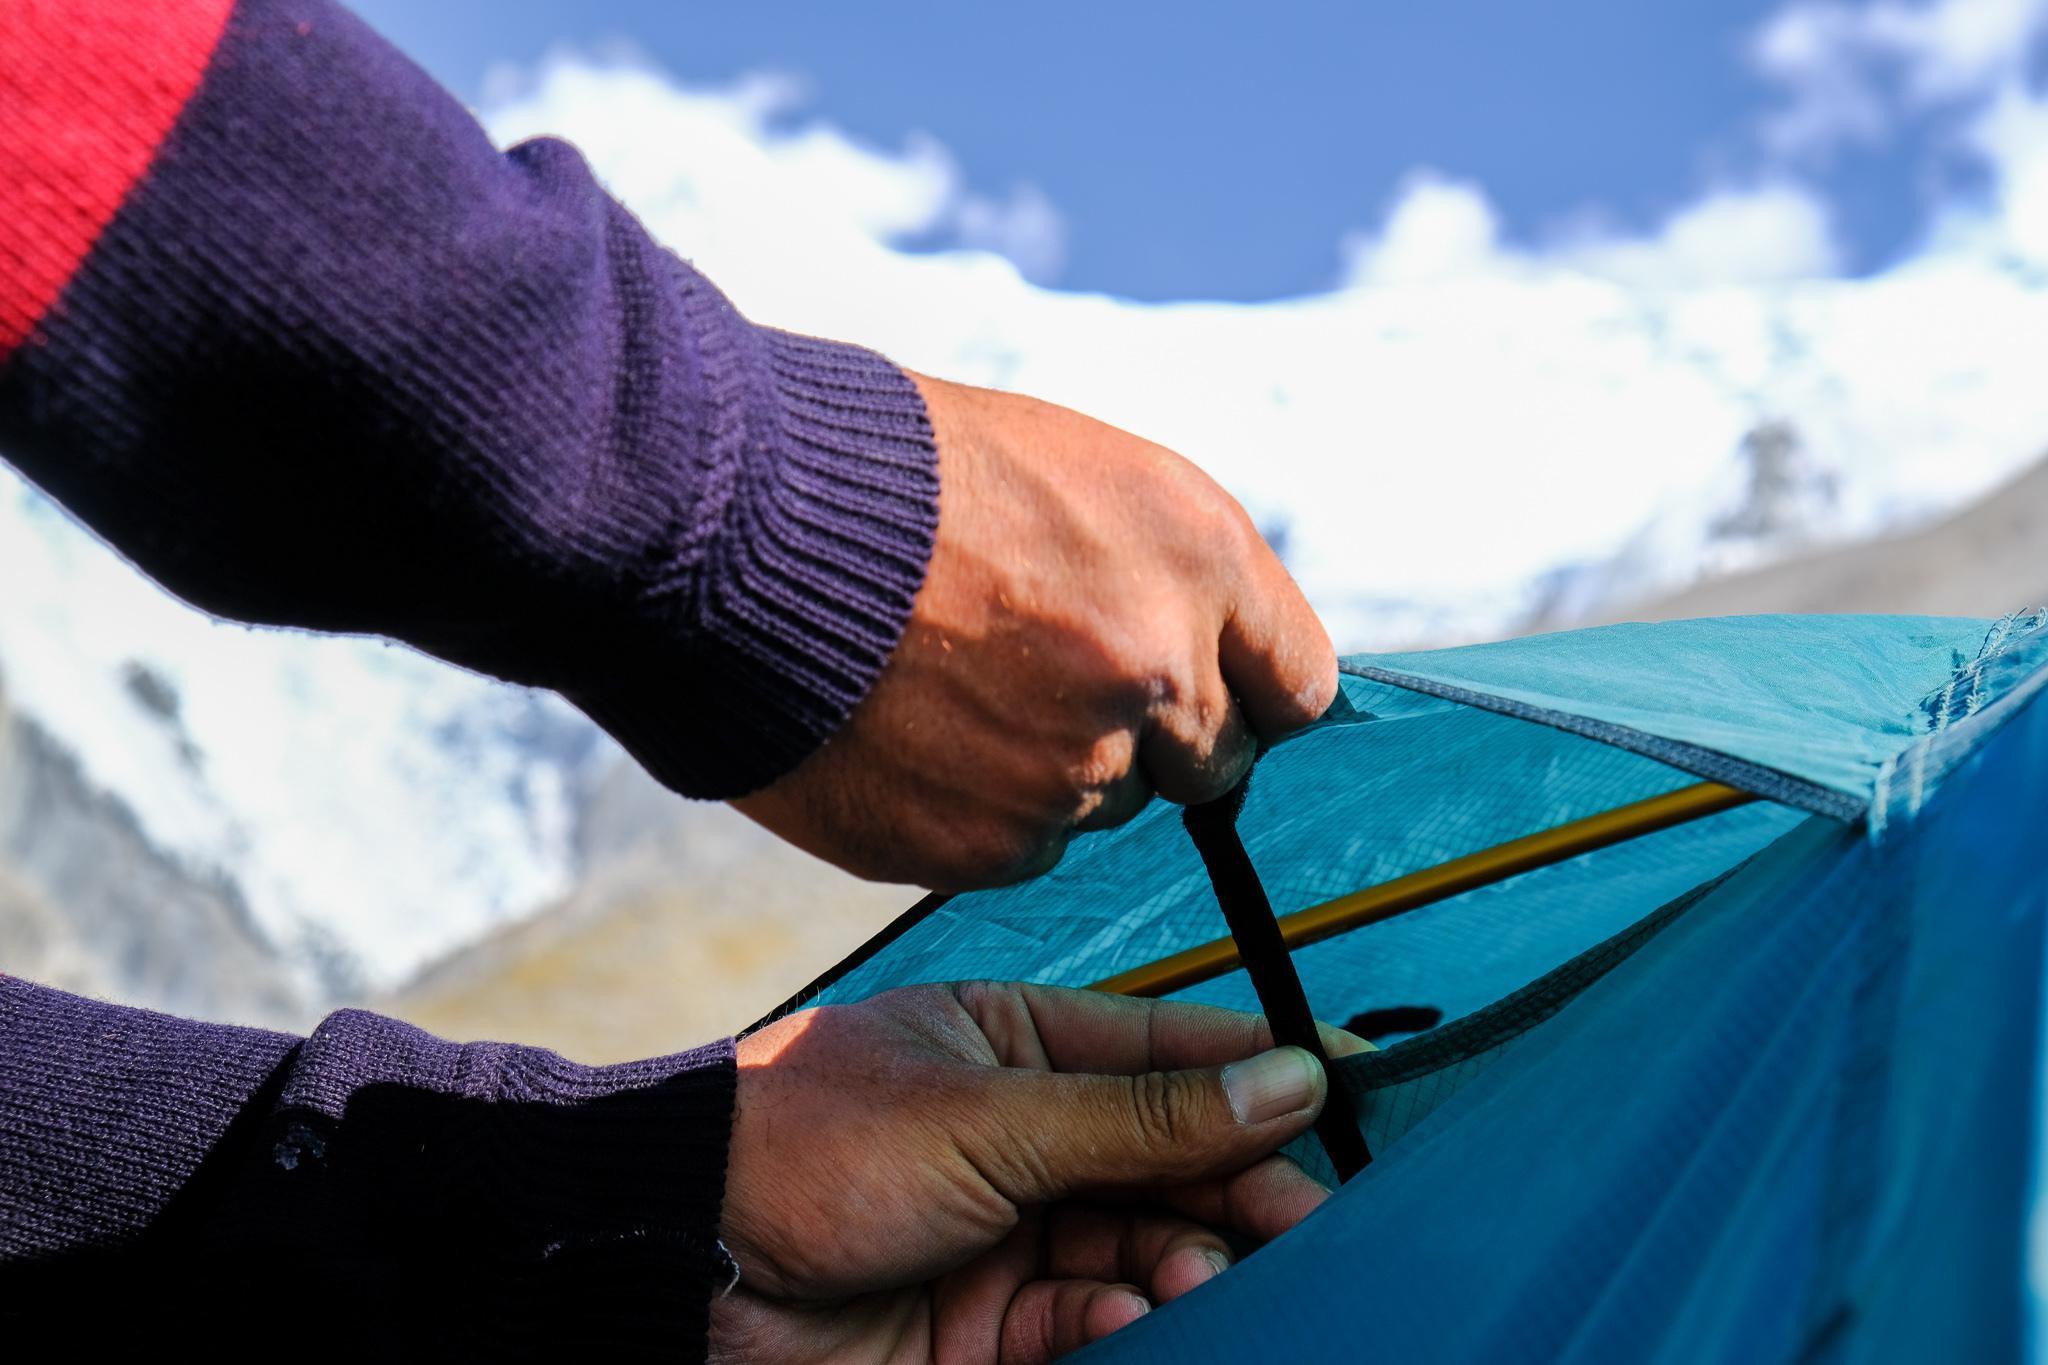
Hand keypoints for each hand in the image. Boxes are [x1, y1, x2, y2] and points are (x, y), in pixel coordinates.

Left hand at [711, 981, 1371, 1364]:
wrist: (676, 1272)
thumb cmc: (812, 1149)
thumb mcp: (990, 1115)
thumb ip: (1145, 1114)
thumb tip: (1288, 1075)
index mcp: (1017, 1044)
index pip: (1169, 1046)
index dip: (1261, 1067)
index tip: (1350, 1088)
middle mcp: (1024, 1134)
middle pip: (1172, 1160)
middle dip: (1237, 1190)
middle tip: (1303, 1223)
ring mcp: (1009, 1230)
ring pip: (1144, 1244)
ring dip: (1184, 1261)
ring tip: (1199, 1277)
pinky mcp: (990, 1324)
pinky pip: (1091, 1316)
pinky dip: (1123, 1317)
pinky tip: (1133, 1314)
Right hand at [734, 375, 1336, 889]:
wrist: (740, 524)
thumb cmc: (903, 475)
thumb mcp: (1079, 472)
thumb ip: (1176, 577)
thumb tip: (1225, 665)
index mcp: (1198, 556)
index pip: (1300, 685)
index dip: (1250, 690)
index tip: (1206, 688)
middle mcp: (1159, 670)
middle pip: (1214, 763)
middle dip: (1154, 734)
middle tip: (1051, 681)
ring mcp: (1076, 767)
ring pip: (1109, 806)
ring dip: (1058, 768)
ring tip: (955, 690)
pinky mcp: (990, 844)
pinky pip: (1026, 851)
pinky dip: (983, 812)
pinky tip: (917, 739)